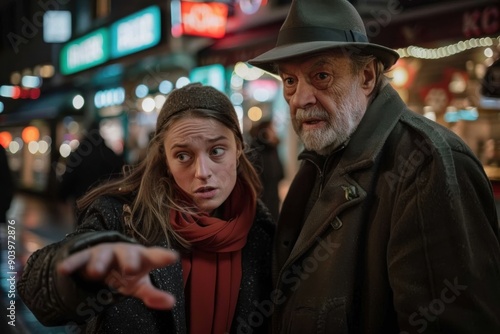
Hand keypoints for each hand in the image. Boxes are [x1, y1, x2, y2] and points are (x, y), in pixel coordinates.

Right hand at [57, 242, 177, 309]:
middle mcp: (124, 252)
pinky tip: (64, 269)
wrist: (104, 258)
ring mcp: (105, 252)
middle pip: (128, 253)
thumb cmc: (128, 273)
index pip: (154, 256)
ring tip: (96, 273)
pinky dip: (72, 264)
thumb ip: (153, 294)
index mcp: (141, 258)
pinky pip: (79, 259)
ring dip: (99, 263)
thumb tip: (171, 302)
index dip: (162, 257)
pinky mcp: (86, 256)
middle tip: (131, 269)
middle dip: (130, 260)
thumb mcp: (140, 285)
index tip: (173, 257)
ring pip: (103, 255)